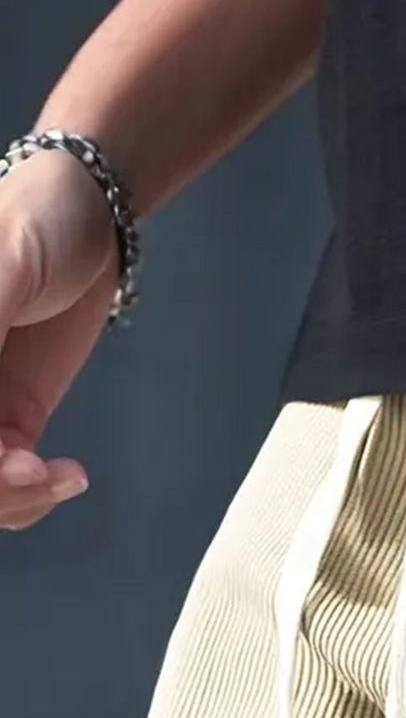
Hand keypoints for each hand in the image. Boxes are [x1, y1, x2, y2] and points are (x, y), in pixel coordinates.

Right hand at [0, 149, 119, 529]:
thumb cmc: (31, 221)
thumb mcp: (2, 269)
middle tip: (31, 470)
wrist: (85, 217)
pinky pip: (6, 483)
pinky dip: (30, 495)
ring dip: (11, 501)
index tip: (2, 450)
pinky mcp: (7, 421)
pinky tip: (64, 475)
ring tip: (55, 476)